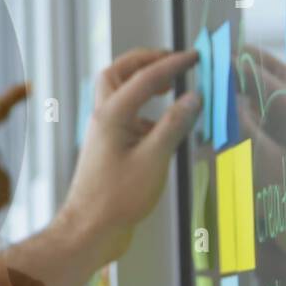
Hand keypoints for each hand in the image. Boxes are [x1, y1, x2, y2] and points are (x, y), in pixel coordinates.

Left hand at [55, 48, 200, 265]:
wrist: (90, 228)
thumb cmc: (117, 197)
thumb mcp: (154, 159)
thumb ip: (174, 125)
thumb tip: (194, 97)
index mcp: (111, 115)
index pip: (145, 77)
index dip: (172, 64)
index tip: (195, 56)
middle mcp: (103, 118)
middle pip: (116, 74)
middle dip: (143, 61)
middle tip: (172, 60)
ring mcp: (104, 133)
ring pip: (118, 94)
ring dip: (142, 84)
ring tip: (171, 86)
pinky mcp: (110, 149)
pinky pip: (126, 117)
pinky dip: (146, 111)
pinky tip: (167, 125)